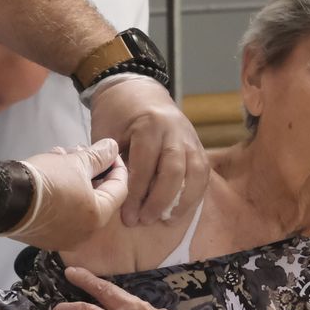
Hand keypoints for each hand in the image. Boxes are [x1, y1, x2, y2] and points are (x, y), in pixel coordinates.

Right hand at [7, 140, 127, 251]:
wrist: (5, 199)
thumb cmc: (47, 181)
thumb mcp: (75, 162)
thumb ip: (99, 156)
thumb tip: (113, 147)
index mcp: (98, 217)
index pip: (120, 189)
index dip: (117, 167)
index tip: (110, 152)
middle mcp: (85, 233)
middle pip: (97, 196)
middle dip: (90, 170)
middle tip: (80, 152)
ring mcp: (64, 238)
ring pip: (78, 203)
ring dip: (73, 178)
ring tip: (59, 156)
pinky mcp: (45, 238)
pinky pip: (62, 213)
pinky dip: (61, 194)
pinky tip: (49, 173)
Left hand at [87, 76, 207, 227]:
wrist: (135, 88)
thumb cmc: (116, 113)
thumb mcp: (106, 134)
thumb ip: (113, 163)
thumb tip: (117, 197)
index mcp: (149, 124)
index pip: (145, 166)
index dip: (137, 195)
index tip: (128, 216)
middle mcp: (174, 130)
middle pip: (174, 171)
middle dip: (159, 201)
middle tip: (144, 220)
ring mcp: (190, 136)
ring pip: (195, 172)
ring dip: (183, 200)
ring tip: (167, 219)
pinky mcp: (197, 143)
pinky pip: (202, 171)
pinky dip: (194, 192)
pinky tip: (180, 208)